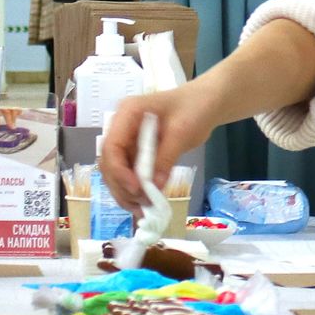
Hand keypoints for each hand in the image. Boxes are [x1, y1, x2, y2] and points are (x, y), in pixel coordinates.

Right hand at [99, 85, 218, 214]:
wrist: (205, 103)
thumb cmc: (194, 108)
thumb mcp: (182, 132)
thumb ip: (166, 159)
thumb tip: (154, 189)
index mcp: (127, 114)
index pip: (112, 146)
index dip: (119, 171)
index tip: (137, 189)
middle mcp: (121, 128)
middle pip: (109, 163)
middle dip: (121, 187)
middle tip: (141, 206)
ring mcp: (127, 141)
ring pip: (116, 173)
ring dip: (125, 193)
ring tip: (143, 210)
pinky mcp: (136, 153)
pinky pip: (129, 175)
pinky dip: (135, 191)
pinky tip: (145, 204)